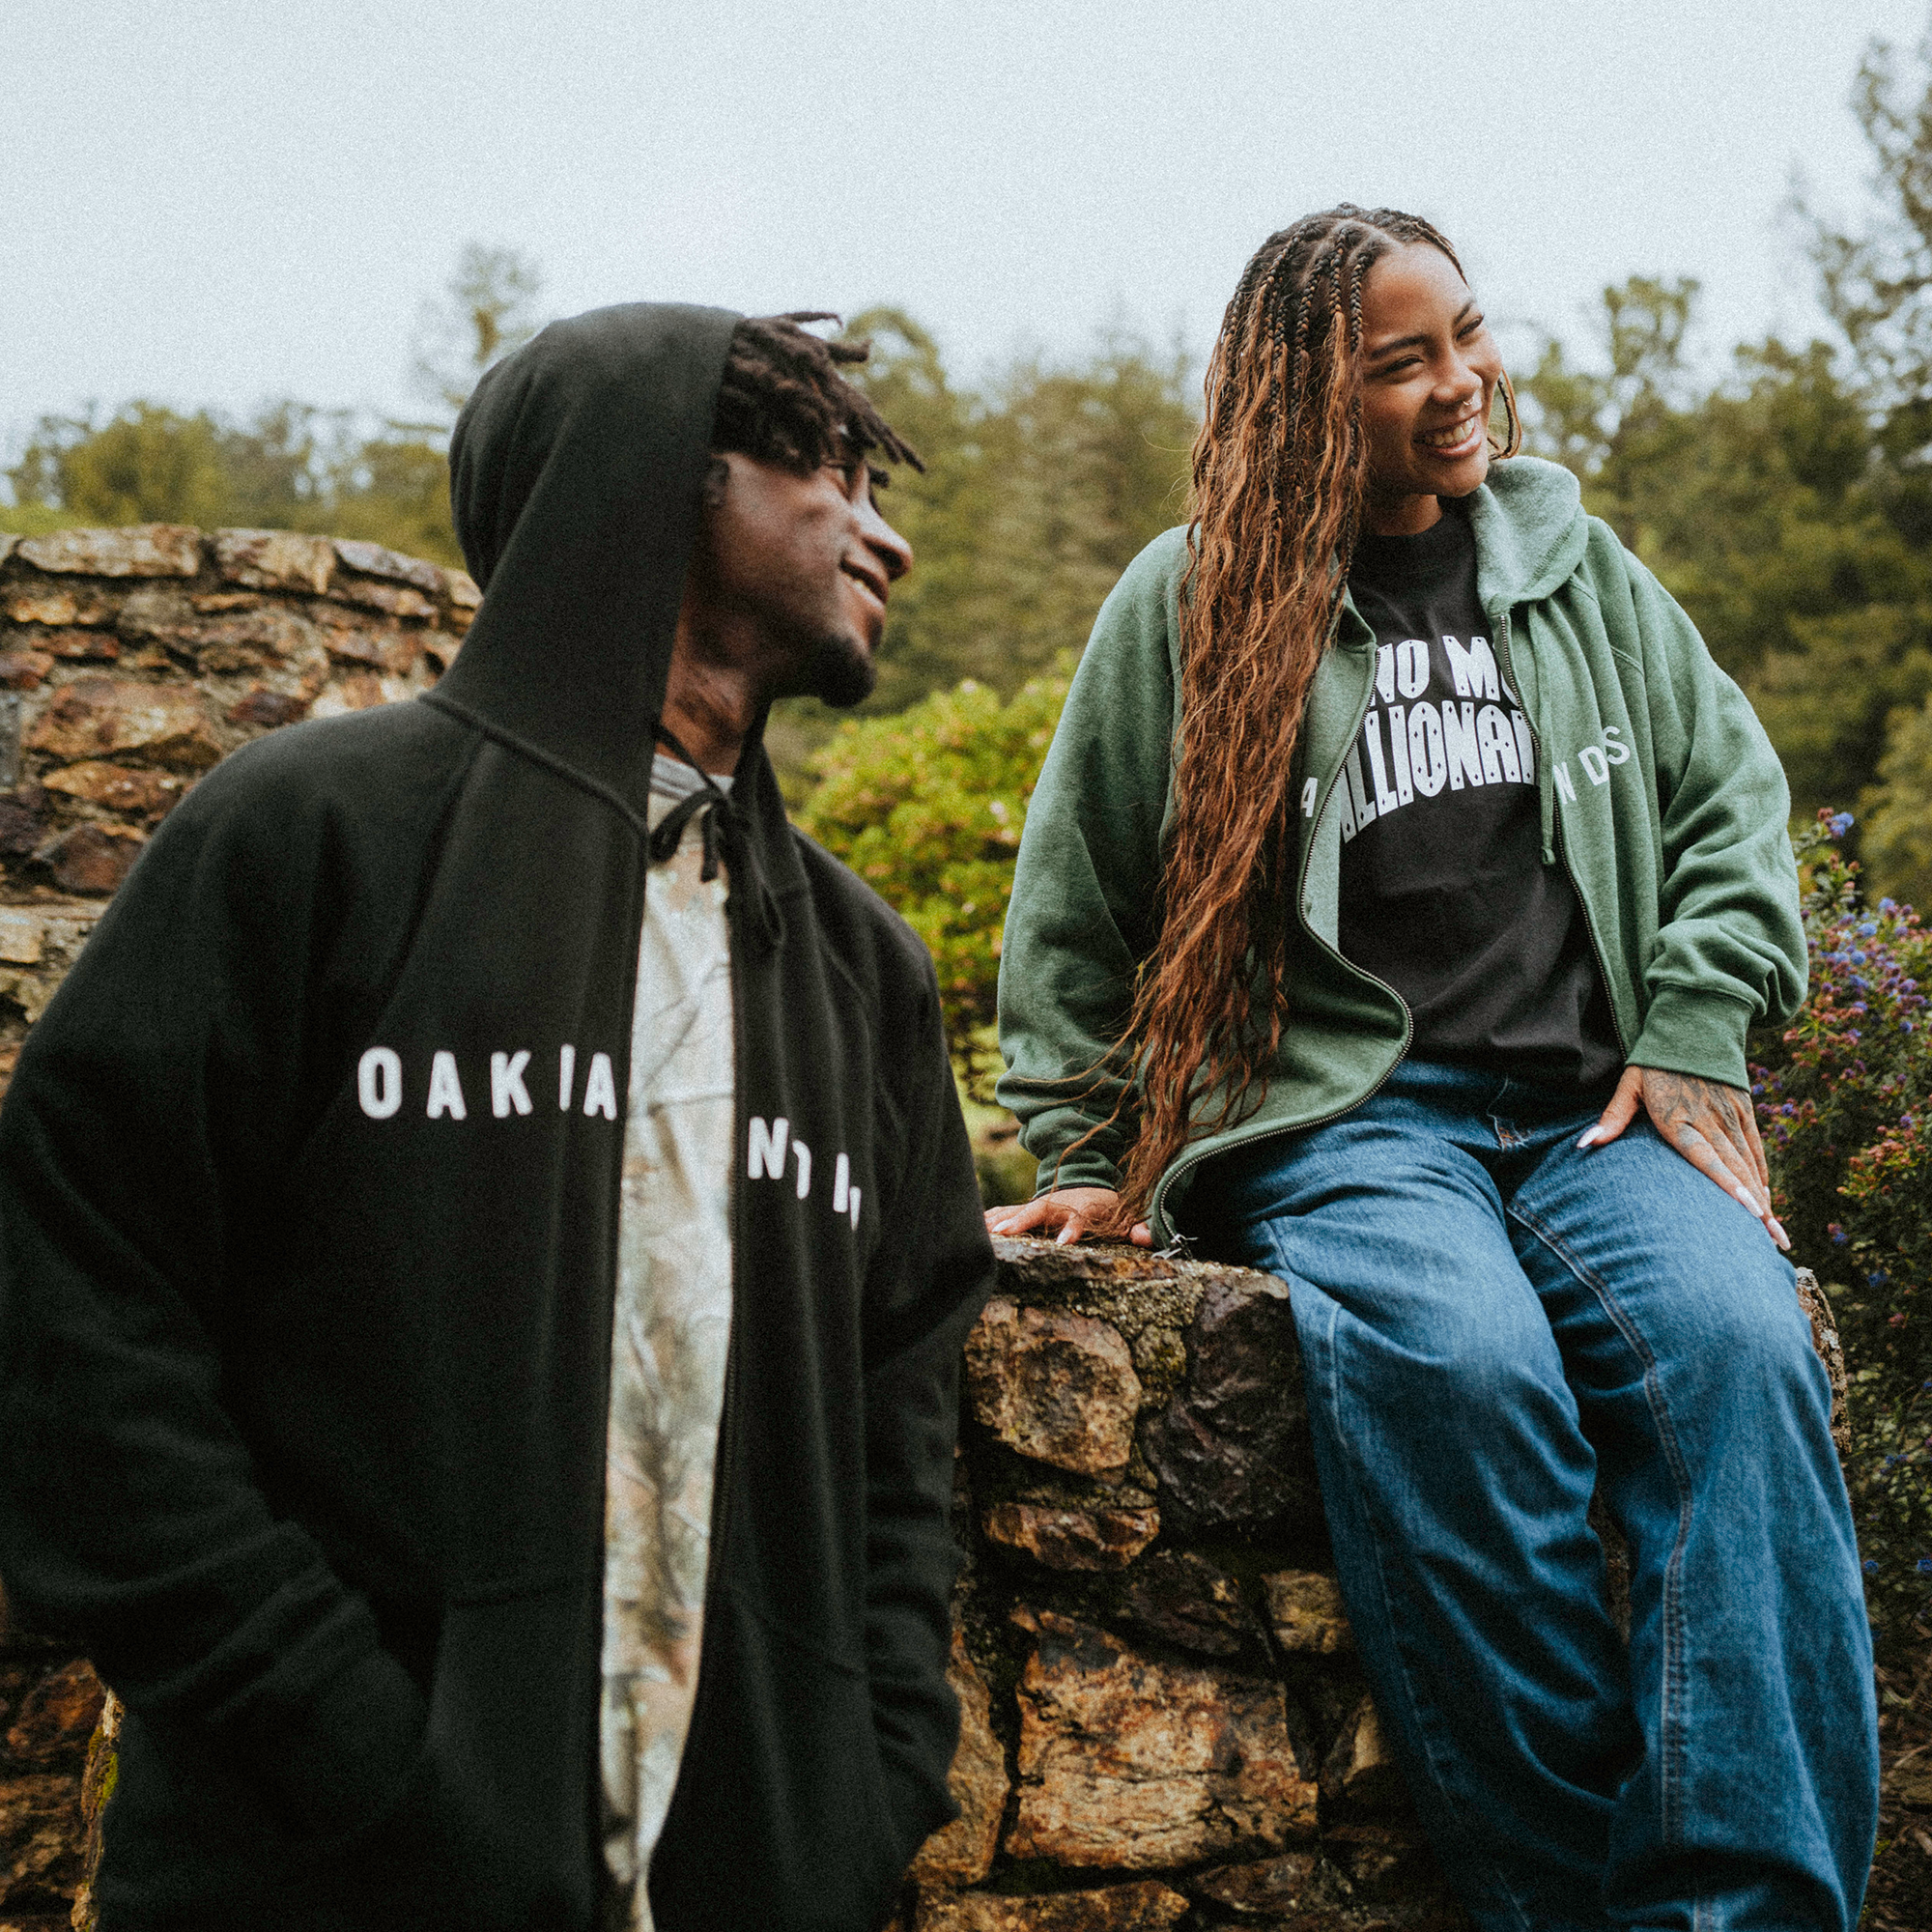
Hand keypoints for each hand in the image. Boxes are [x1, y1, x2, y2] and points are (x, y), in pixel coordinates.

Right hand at [984, 1187, 1152, 1248]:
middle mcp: (1060, 1204)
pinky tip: (974, 1227)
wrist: (1091, 1185)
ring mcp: (1042, 1204)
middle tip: (1005, 1234)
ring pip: (1019, 1209)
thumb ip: (1136, 1226)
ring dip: (1000, 1219)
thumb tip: (1147, 1237)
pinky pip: (1007, 1211)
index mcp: (1085, 1208)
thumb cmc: (1107, 1208)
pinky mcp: (1028, 1210)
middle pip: (1040, 1210)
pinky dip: (991, 1218)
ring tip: (980, 1231)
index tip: (1065, 1243)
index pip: (1079, 1218)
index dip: (1073, 1229)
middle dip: (1022, 1220)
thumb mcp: (1125, 1215)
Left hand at [1579, 1065, 1788, 1250]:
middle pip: (1736, 1169)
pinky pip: (1755, 1148)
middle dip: (1755, 1208)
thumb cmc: (1654, 1061)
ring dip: (1763, 1198)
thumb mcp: (1629, 1085)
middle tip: (1772, 1241)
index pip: (1706, 1157)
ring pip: (1750, 1163)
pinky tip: (1765, 1201)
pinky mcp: (1743, 1110)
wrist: (1694, 1025)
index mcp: (1679, 1118)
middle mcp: (1710, 1120)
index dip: (1728, 1185)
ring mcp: (1730, 1115)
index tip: (1748, 1211)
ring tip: (1775, 1233)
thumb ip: (1612, 1118)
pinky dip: (1760, 1175)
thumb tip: (1584, 1145)